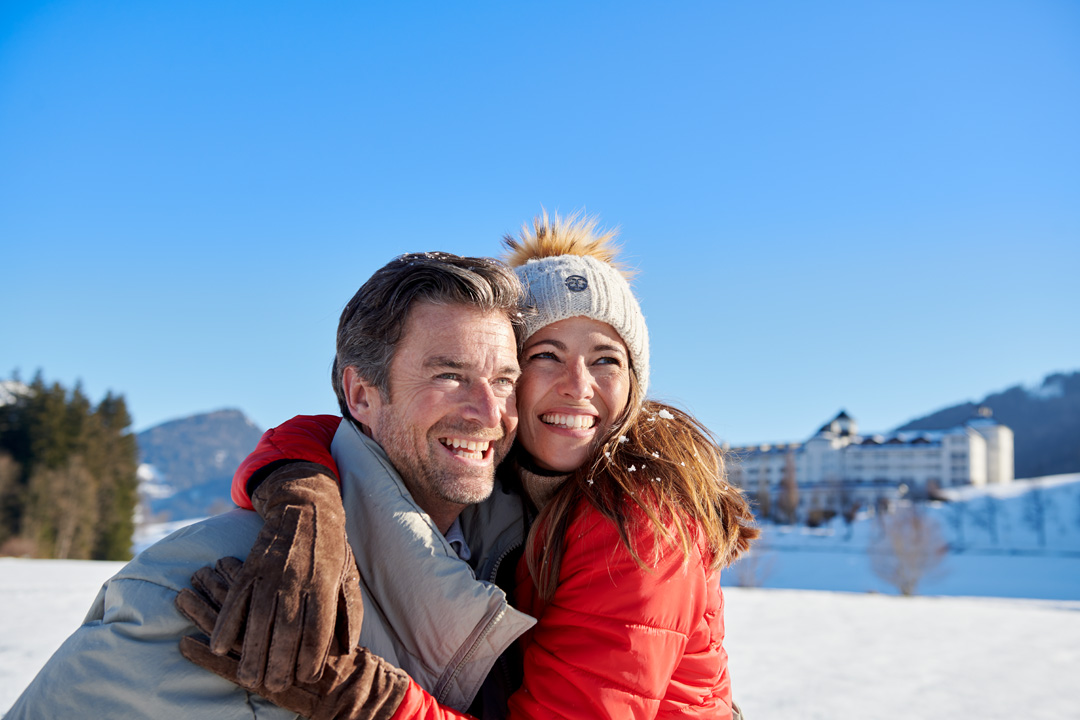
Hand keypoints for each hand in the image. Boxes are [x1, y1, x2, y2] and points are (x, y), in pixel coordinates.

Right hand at [201, 463, 362, 689]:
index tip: (305, 678)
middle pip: (286, 632)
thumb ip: (349, 612)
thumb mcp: (348, 575)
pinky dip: (226, 623)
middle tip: (272, 687)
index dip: (310, 658)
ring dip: (250, 653)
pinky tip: (219, 646)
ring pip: (258, 620)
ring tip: (247, 679)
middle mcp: (297, 581)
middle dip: (278, 664)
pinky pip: (235, 599)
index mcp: (325, 585)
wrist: (305, 506)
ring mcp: (272, 574)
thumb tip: (346, 650)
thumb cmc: (332, 547)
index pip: (317, 631)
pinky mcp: (251, 567)